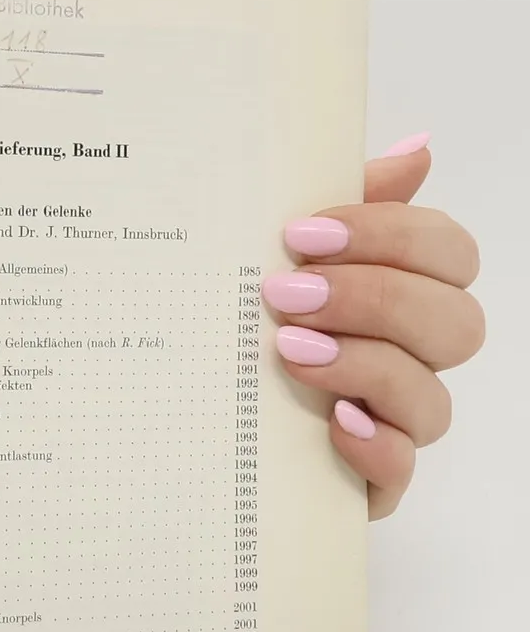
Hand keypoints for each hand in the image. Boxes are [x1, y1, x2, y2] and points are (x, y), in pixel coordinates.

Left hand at [265, 134, 483, 518]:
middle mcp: (411, 359)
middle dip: (375, 298)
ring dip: (365, 365)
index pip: (449, 253)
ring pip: (431, 399)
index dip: (392, 236)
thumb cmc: (239, 326)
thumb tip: (416, 149)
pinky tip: (333, 422)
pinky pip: (399, 471)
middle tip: (288, 291)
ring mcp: (393, 423)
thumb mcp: (275, 258)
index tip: (305, 234)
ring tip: (290, 350)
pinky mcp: (366, 482)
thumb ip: (344, 205)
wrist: (176, 419)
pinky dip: (374, 445)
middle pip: (455, 323)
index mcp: (403, 293)